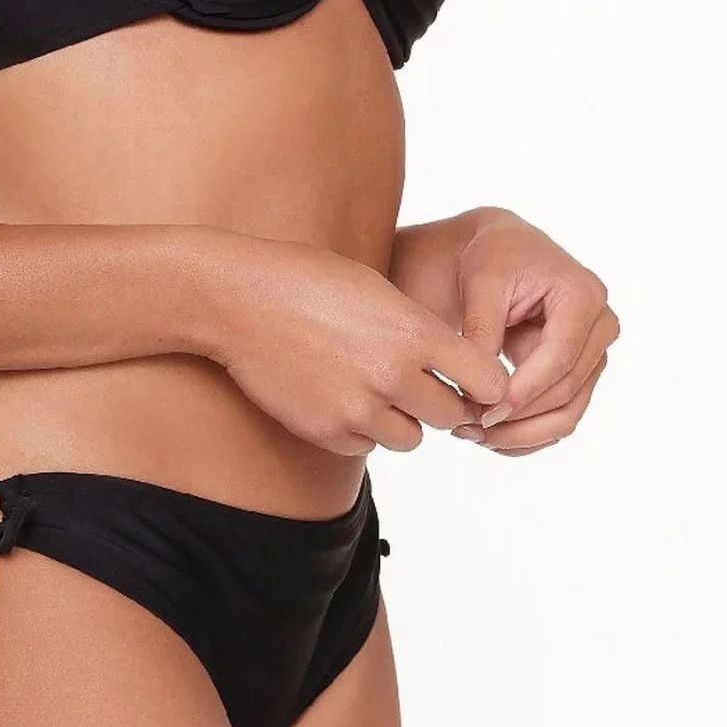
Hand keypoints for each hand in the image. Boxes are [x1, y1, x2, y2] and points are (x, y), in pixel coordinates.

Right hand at [201, 230, 509, 456]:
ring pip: (411, 439)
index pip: (489, 381)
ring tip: (371, 386)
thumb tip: (458, 369)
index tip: (468, 378)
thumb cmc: (307, 280)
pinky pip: (366, 447)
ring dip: (400, 420)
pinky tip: (337, 394)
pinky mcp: (326, 431)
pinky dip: (361, 430)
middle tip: (416, 383)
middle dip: (441, 402)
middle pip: (453, 415)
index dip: (483, 382)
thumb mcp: (377, 288)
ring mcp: (357, 408)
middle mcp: (392, 375)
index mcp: (413, 332)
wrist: (237, 298)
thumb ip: (420, 330)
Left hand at [439, 208, 619, 454]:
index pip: (559, 356)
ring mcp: (594, 355)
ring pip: (567, 413)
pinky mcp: (580, 375)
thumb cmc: (494, 257)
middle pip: (566, 390)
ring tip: (474, 436)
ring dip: (522, 434)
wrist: (504, 251)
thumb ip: (482, 331)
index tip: (485, 411)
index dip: (524, 390)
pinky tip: (489, 438)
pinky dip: (526, 434)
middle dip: (518, 417)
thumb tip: (480, 391)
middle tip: (467, 427)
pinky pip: (560, 417)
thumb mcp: (482, 283)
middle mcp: (600, 327)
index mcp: (583, 296)